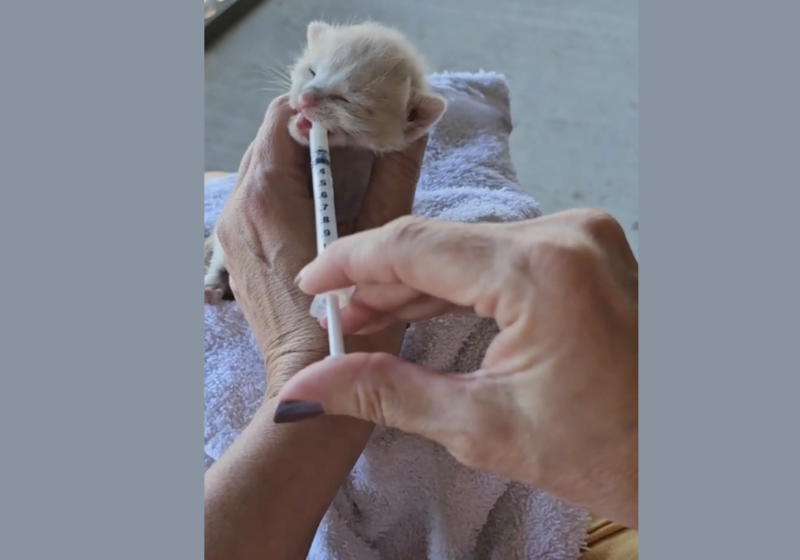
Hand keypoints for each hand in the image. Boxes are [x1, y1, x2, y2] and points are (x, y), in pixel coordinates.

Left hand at [215, 94, 427, 394]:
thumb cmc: (351, 325)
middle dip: (320, 127)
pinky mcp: (238, 249)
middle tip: (368, 129)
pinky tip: (331, 199)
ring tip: (355, 161)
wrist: (310, 389)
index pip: (287, 114)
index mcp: (265, 197)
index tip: (367, 107)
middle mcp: (237, 207)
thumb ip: (397, 169)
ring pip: (268, 165)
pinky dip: (295, 185)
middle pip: (274, 138)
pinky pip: (263, 196)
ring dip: (308, 157)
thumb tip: (420, 113)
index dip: (330, 102)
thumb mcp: (383, 238)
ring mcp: (231, 231)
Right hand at [274, 209, 638, 527]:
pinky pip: (503, 255)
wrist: (687, 458)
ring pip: (470, 248)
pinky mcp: (588, 249)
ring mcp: (583, 237)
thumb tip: (307, 393)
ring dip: (418, 281)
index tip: (311, 281)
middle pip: (441, 244)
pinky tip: (421, 305)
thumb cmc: (608, 452)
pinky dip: (461, 281)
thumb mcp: (484, 428)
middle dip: (381, 280)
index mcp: (541, 272)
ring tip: (369, 318)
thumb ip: (386, 393)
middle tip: (338, 319)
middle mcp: (566, 235)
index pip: (416, 246)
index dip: (352, 262)